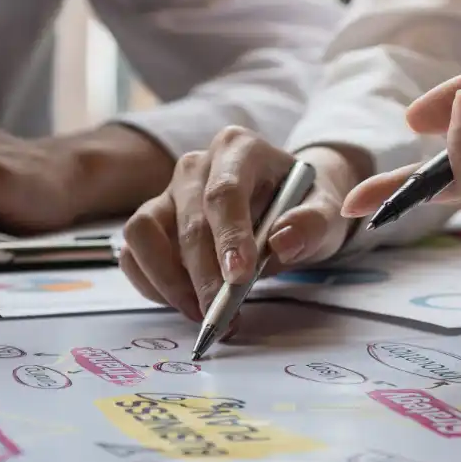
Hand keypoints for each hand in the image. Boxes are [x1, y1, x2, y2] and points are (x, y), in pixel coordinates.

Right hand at [120, 128, 363, 321]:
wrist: (287, 205)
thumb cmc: (304, 205)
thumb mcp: (327, 210)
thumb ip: (313, 222)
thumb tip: (283, 241)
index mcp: (238, 149)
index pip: (225, 192)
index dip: (229, 236)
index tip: (238, 277)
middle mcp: (195, 166)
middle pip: (187, 220)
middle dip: (202, 273)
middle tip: (220, 312)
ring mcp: (168, 193)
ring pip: (143, 233)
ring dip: (167, 279)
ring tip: (199, 311)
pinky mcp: (152, 222)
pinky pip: (133, 254)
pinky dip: (150, 284)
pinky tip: (182, 302)